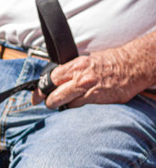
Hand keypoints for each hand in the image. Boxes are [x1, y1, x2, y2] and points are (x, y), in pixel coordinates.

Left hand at [32, 49, 147, 107]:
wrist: (133, 65)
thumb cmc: (110, 62)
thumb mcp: (86, 60)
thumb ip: (70, 70)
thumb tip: (54, 79)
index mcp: (75, 66)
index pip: (50, 79)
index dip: (40, 90)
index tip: (35, 97)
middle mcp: (81, 78)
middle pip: (54, 96)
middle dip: (49, 102)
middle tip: (49, 103)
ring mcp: (90, 90)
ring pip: (67, 104)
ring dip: (65, 105)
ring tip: (68, 101)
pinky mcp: (98, 100)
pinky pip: (81, 107)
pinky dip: (77, 106)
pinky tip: (81, 102)